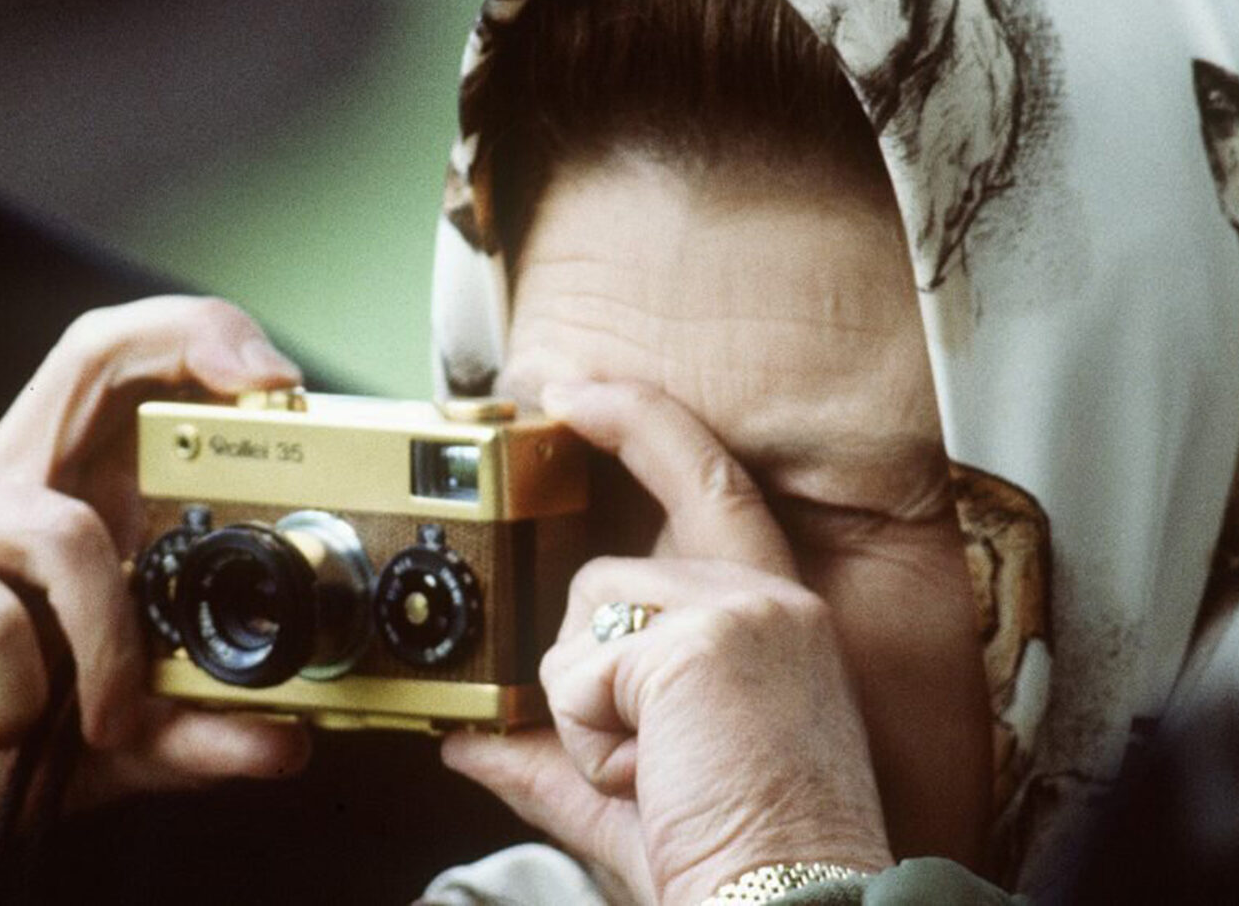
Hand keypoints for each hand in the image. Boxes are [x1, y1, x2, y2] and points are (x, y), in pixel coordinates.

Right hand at [0, 296, 312, 863]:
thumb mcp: (105, 743)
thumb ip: (189, 733)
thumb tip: (286, 741)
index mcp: (66, 493)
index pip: (129, 372)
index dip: (203, 342)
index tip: (280, 382)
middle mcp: (4, 478)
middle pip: (97, 356)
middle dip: (191, 351)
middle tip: (270, 396)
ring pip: (67, 531)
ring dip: (110, 642)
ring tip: (107, 719)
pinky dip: (24, 684)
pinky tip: (7, 726)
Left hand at [443, 381, 891, 904]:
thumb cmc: (734, 852)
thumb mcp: (633, 789)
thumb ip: (550, 752)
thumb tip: (464, 737)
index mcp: (774, 622)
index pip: (713, 489)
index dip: (647, 426)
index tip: (578, 390)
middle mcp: (771, 600)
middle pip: (628, 539)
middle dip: (603, 433)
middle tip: (551, 386)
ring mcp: (738, 611)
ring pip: (583, 614)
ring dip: (585, 710)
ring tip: (652, 770)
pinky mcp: (703, 641)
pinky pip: (578, 673)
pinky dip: (588, 742)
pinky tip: (651, 775)